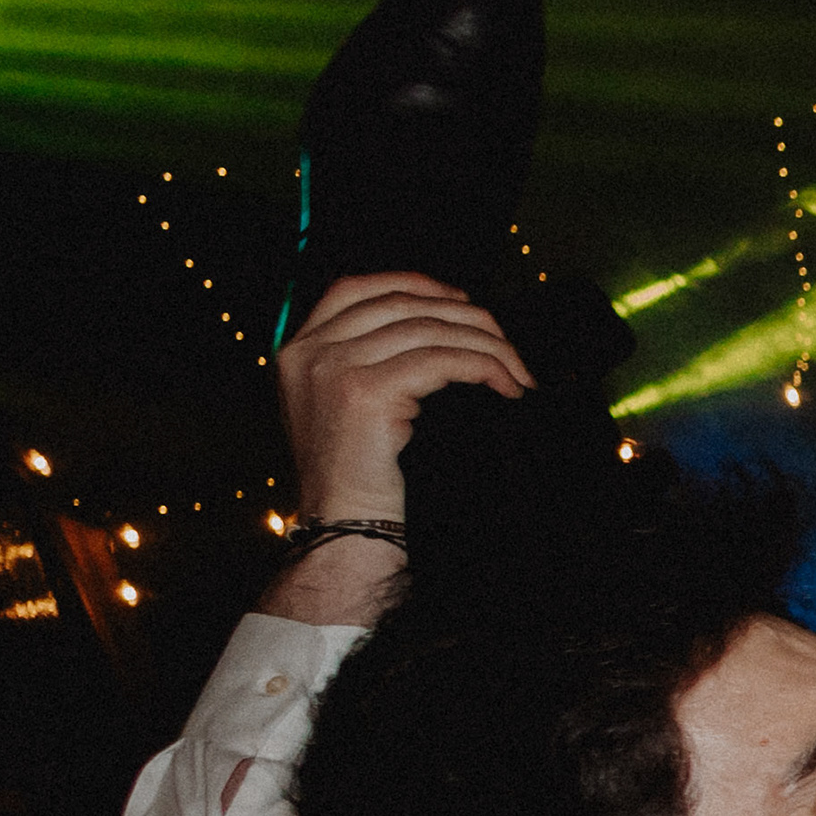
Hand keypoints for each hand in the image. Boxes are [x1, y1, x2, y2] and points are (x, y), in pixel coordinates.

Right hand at [274, 272, 532, 527]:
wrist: (346, 530)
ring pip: (426, 330)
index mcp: (298, 349)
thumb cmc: (360, 480)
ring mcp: (332, 368)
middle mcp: (309, 352)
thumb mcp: (347, 409)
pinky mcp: (363, 392)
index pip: (355, 289)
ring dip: (484, 345)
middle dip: (464, 318)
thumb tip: (439, 327)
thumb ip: (367, 363)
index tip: (460, 300)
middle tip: (506, 342)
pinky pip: (439, 361)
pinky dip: (481, 366)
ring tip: (517, 370)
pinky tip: (506, 384)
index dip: (413, 284)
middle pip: (399, 305)